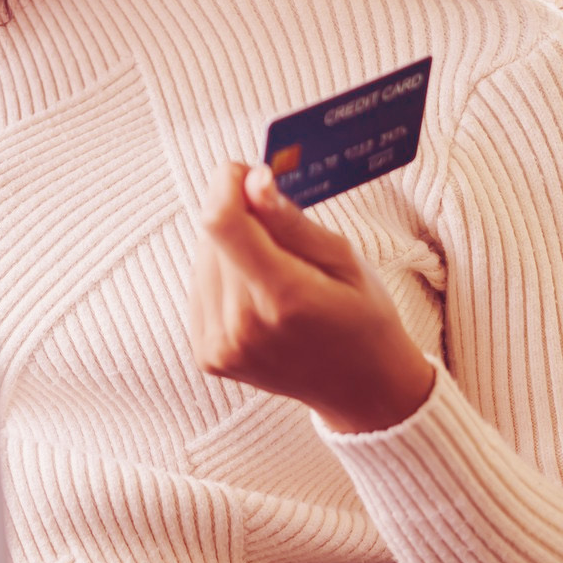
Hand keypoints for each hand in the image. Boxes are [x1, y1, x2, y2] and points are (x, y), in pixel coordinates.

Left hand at [187, 161, 435, 433]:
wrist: (362, 389)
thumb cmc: (362, 316)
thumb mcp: (343, 258)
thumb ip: (290, 220)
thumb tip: (252, 180)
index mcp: (283, 298)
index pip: (222, 223)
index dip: (226, 186)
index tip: (246, 174)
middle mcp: (242, 327)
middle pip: (213, 238)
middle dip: (239, 218)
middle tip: (280, 232)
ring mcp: (220, 347)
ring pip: (203, 261)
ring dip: (230, 251)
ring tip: (276, 272)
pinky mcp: (208, 355)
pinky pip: (200, 291)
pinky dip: (223, 281)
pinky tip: (258, 296)